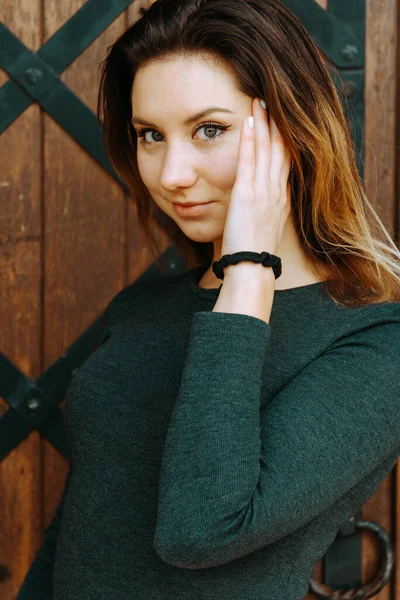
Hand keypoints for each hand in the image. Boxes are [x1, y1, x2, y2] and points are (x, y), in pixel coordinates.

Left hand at [221, 98, 291, 259]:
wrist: (251, 268)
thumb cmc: (254, 254)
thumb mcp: (265, 229)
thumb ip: (265, 212)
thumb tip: (257, 206)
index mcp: (281, 200)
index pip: (286, 162)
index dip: (284, 139)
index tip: (282, 121)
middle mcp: (276, 192)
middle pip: (280, 150)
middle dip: (277, 124)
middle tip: (273, 100)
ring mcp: (264, 192)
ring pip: (267, 150)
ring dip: (264, 123)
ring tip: (260, 100)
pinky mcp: (247, 195)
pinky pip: (248, 161)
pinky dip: (249, 139)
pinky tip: (247, 121)